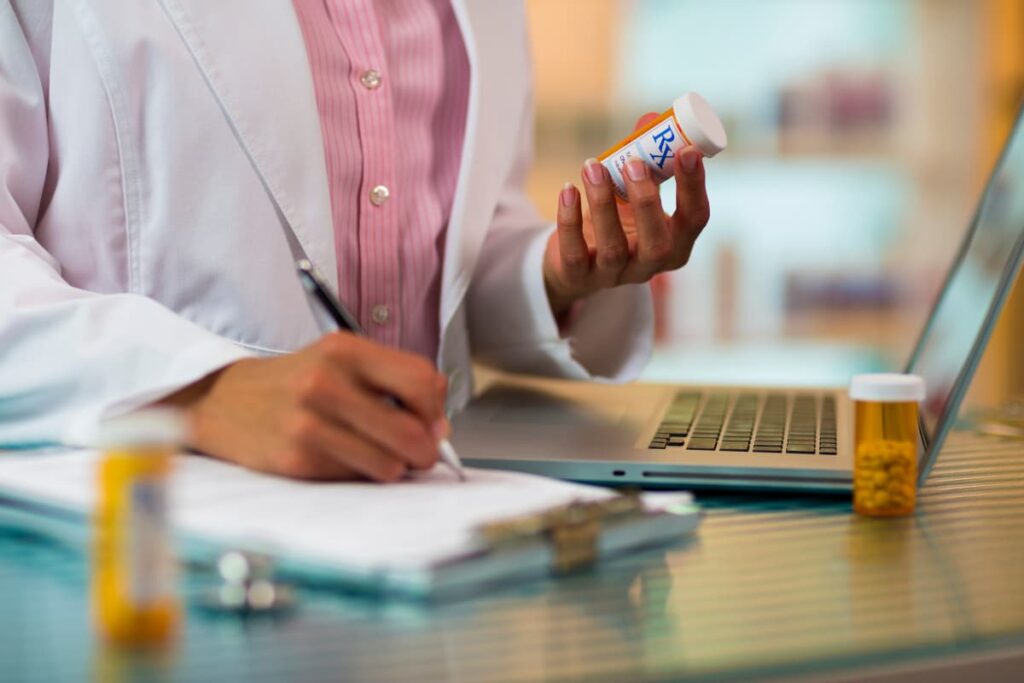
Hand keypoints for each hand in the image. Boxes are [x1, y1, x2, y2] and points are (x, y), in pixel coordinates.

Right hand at [160, 334, 447, 481]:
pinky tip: (342, 458)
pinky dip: (359, 474)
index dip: (436, 409)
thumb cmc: (295, 383)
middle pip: (412, 431)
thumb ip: (393, 382)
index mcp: (345, 350)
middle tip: (418, 453)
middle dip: (426, 450)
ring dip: (393, 466)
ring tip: (377, 454)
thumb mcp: (341, 361)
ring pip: (389, 464)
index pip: (422, 380)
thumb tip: (439, 427)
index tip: (431, 421)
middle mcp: (326, 382)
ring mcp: (309, 423)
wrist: (221, 401)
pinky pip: (356, 478)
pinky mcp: (296, 459)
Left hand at [543, 114, 710, 317]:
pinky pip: (574, 255)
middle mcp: (649, 265)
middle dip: (647, 203)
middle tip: (634, 164)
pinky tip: (568, 189)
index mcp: (675, 243)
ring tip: (592, 166)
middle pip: (657, 245)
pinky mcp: (578, 277)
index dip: (694, 186)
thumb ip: (647, 159)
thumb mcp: (635, 194)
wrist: (575, 263)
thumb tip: (651, 119)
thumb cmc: (618, 222)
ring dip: (603, 204)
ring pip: (613, 248)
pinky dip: (569, 221)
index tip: (687, 150)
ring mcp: (614, 275)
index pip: (695, 219)